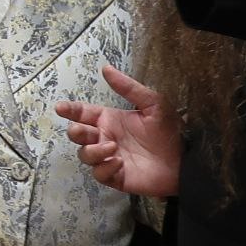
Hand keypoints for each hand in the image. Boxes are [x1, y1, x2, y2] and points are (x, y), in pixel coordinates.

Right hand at [55, 63, 183, 198]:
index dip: (70, 110)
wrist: (184, 160)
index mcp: (110, 120)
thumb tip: (106, 68)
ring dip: (93, 151)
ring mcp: (108, 158)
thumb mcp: (153, 103)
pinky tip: (119, 162)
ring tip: (113, 148)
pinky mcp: (115, 176)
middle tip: (86, 131)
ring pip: (84, 155)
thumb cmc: (168, 131)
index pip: (82, 113)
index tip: (61, 108)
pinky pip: (99, 173)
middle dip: (77, 132)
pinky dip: (105, 167)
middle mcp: (105, 138)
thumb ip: (128, 87)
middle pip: (77, 134)